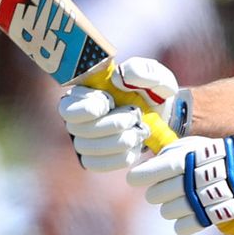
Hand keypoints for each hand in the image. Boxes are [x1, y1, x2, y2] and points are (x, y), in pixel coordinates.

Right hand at [58, 57, 187, 171]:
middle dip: (111, 125)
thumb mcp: (154, 74)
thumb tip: (118, 78)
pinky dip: (118, 157)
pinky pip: (96, 164)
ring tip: (139, 132)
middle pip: (78, 130)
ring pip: (86, 148)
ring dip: (117, 142)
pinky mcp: (96, 156)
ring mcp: (85, 138)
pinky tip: (135, 147)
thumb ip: (140, 71)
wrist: (166, 114)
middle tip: (134, 117)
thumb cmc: (154, 90)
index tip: (109, 102)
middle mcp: (79, 117)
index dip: (86, 108)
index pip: (67, 106)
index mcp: (85, 93)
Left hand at [127, 134, 233, 234]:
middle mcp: (191, 179)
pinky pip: (182, 227)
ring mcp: (201, 199)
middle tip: (169, 188)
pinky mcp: (210, 216)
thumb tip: (142, 165)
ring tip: (184, 198)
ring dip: (171, 207)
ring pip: (166, 212)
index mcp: (186, 158)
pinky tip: (190, 212)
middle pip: (155, 196)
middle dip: (158, 193)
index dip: (139, 177)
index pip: (150, 173)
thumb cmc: (215, 156)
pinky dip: (183, 222)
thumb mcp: (193, 145)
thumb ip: (169, 153)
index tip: (136, 179)